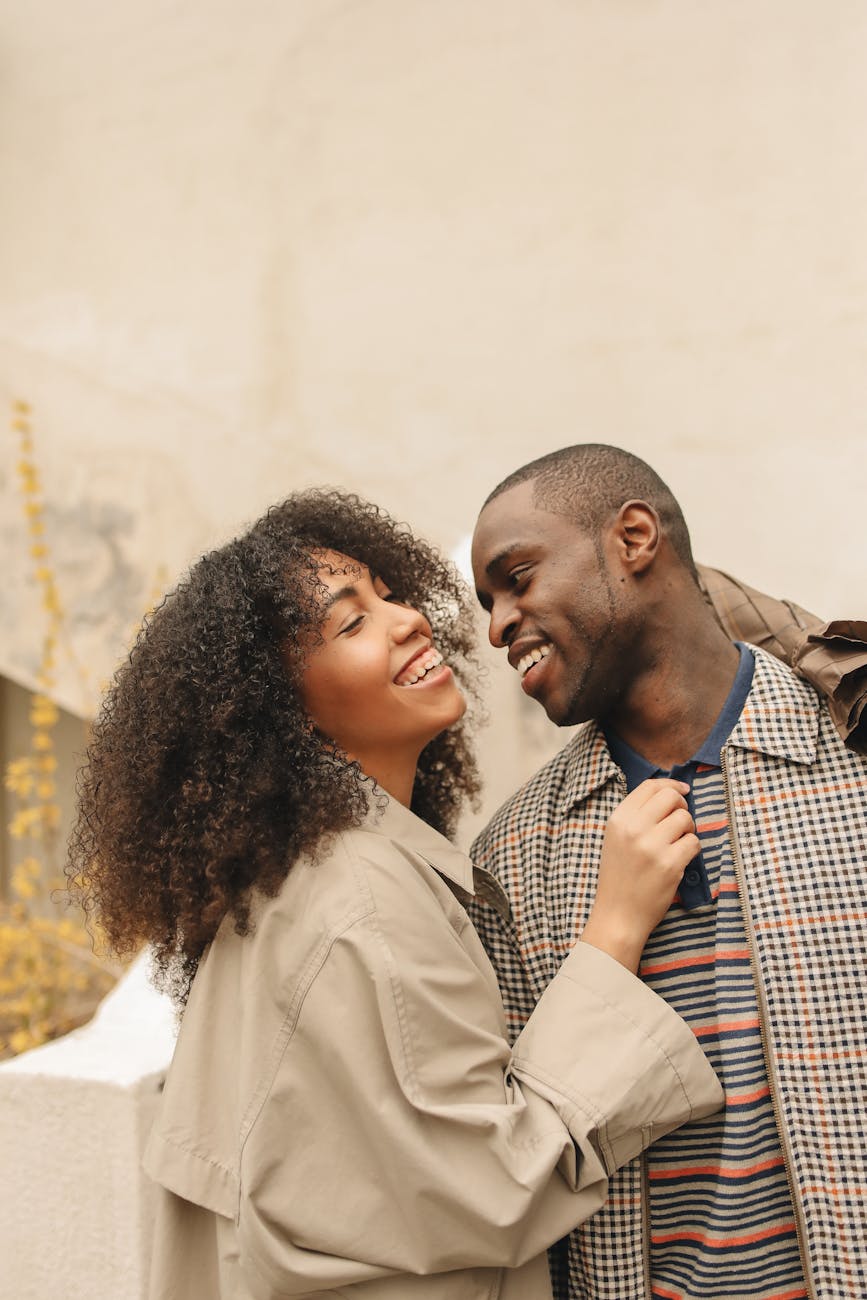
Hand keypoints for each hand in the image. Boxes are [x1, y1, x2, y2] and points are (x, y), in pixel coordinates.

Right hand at [580, 778, 698, 972]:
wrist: (618, 915)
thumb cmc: (620, 878)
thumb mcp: (616, 839)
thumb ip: (636, 817)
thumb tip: (670, 794)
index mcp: (618, 820)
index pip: (650, 786)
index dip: (671, 785)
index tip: (683, 791)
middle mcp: (633, 829)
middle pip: (671, 797)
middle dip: (682, 806)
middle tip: (681, 822)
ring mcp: (652, 846)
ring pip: (685, 819)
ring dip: (688, 831)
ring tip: (677, 845)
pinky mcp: (670, 864)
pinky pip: (694, 843)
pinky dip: (692, 850)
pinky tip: (681, 860)